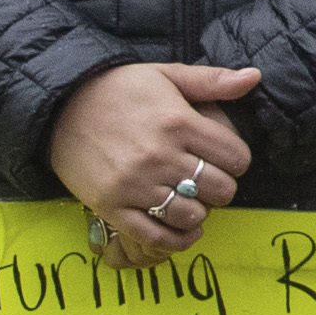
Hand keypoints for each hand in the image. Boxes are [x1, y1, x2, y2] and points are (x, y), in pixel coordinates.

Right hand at [52, 60, 262, 271]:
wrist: (60, 106)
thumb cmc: (119, 89)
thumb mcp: (166, 74)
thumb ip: (212, 80)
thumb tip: (254, 77)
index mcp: (178, 122)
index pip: (236, 157)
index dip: (237, 160)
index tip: (226, 159)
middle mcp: (159, 156)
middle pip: (219, 190)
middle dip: (221, 188)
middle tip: (209, 181)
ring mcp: (135, 185)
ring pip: (191, 215)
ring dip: (198, 212)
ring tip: (191, 200)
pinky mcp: (112, 207)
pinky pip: (155, 236)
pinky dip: (175, 239)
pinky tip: (181, 229)